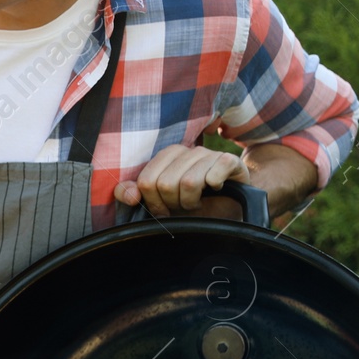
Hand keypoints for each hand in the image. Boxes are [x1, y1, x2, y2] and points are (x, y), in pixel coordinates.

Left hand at [116, 145, 251, 218]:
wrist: (228, 207)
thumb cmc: (191, 204)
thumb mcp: (160, 202)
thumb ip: (136, 194)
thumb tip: (128, 195)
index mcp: (167, 156)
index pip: (146, 181)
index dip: (154, 202)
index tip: (165, 208)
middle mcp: (188, 151)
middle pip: (165, 183)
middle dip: (173, 203)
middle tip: (184, 205)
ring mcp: (209, 154)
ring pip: (188, 183)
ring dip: (192, 201)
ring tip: (197, 201)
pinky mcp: (229, 161)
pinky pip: (213, 176)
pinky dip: (213, 189)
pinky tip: (215, 190)